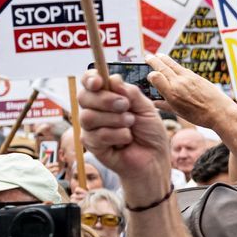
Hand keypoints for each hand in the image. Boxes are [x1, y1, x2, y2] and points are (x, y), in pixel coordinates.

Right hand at [78, 71, 172, 189]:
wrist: (154, 158)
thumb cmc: (150, 132)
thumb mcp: (146, 108)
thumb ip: (130, 93)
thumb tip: (113, 78)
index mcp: (107, 96)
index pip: (89, 82)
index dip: (90, 79)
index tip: (99, 81)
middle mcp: (95, 110)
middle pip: (83, 97)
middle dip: (106, 100)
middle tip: (126, 106)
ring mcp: (90, 127)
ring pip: (88, 116)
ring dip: (115, 120)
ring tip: (130, 124)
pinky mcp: (91, 144)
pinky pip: (97, 135)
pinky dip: (117, 135)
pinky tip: (127, 140)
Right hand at [140, 51, 233, 128]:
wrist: (220, 112)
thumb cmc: (199, 116)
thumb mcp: (179, 113)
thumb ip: (164, 106)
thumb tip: (154, 102)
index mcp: (172, 94)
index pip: (155, 77)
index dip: (150, 75)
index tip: (149, 75)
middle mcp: (179, 83)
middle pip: (163, 67)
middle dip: (153, 61)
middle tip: (147, 56)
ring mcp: (189, 78)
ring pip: (173, 65)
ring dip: (164, 59)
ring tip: (158, 55)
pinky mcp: (197, 76)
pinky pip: (183, 68)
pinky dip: (175, 65)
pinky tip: (173, 65)